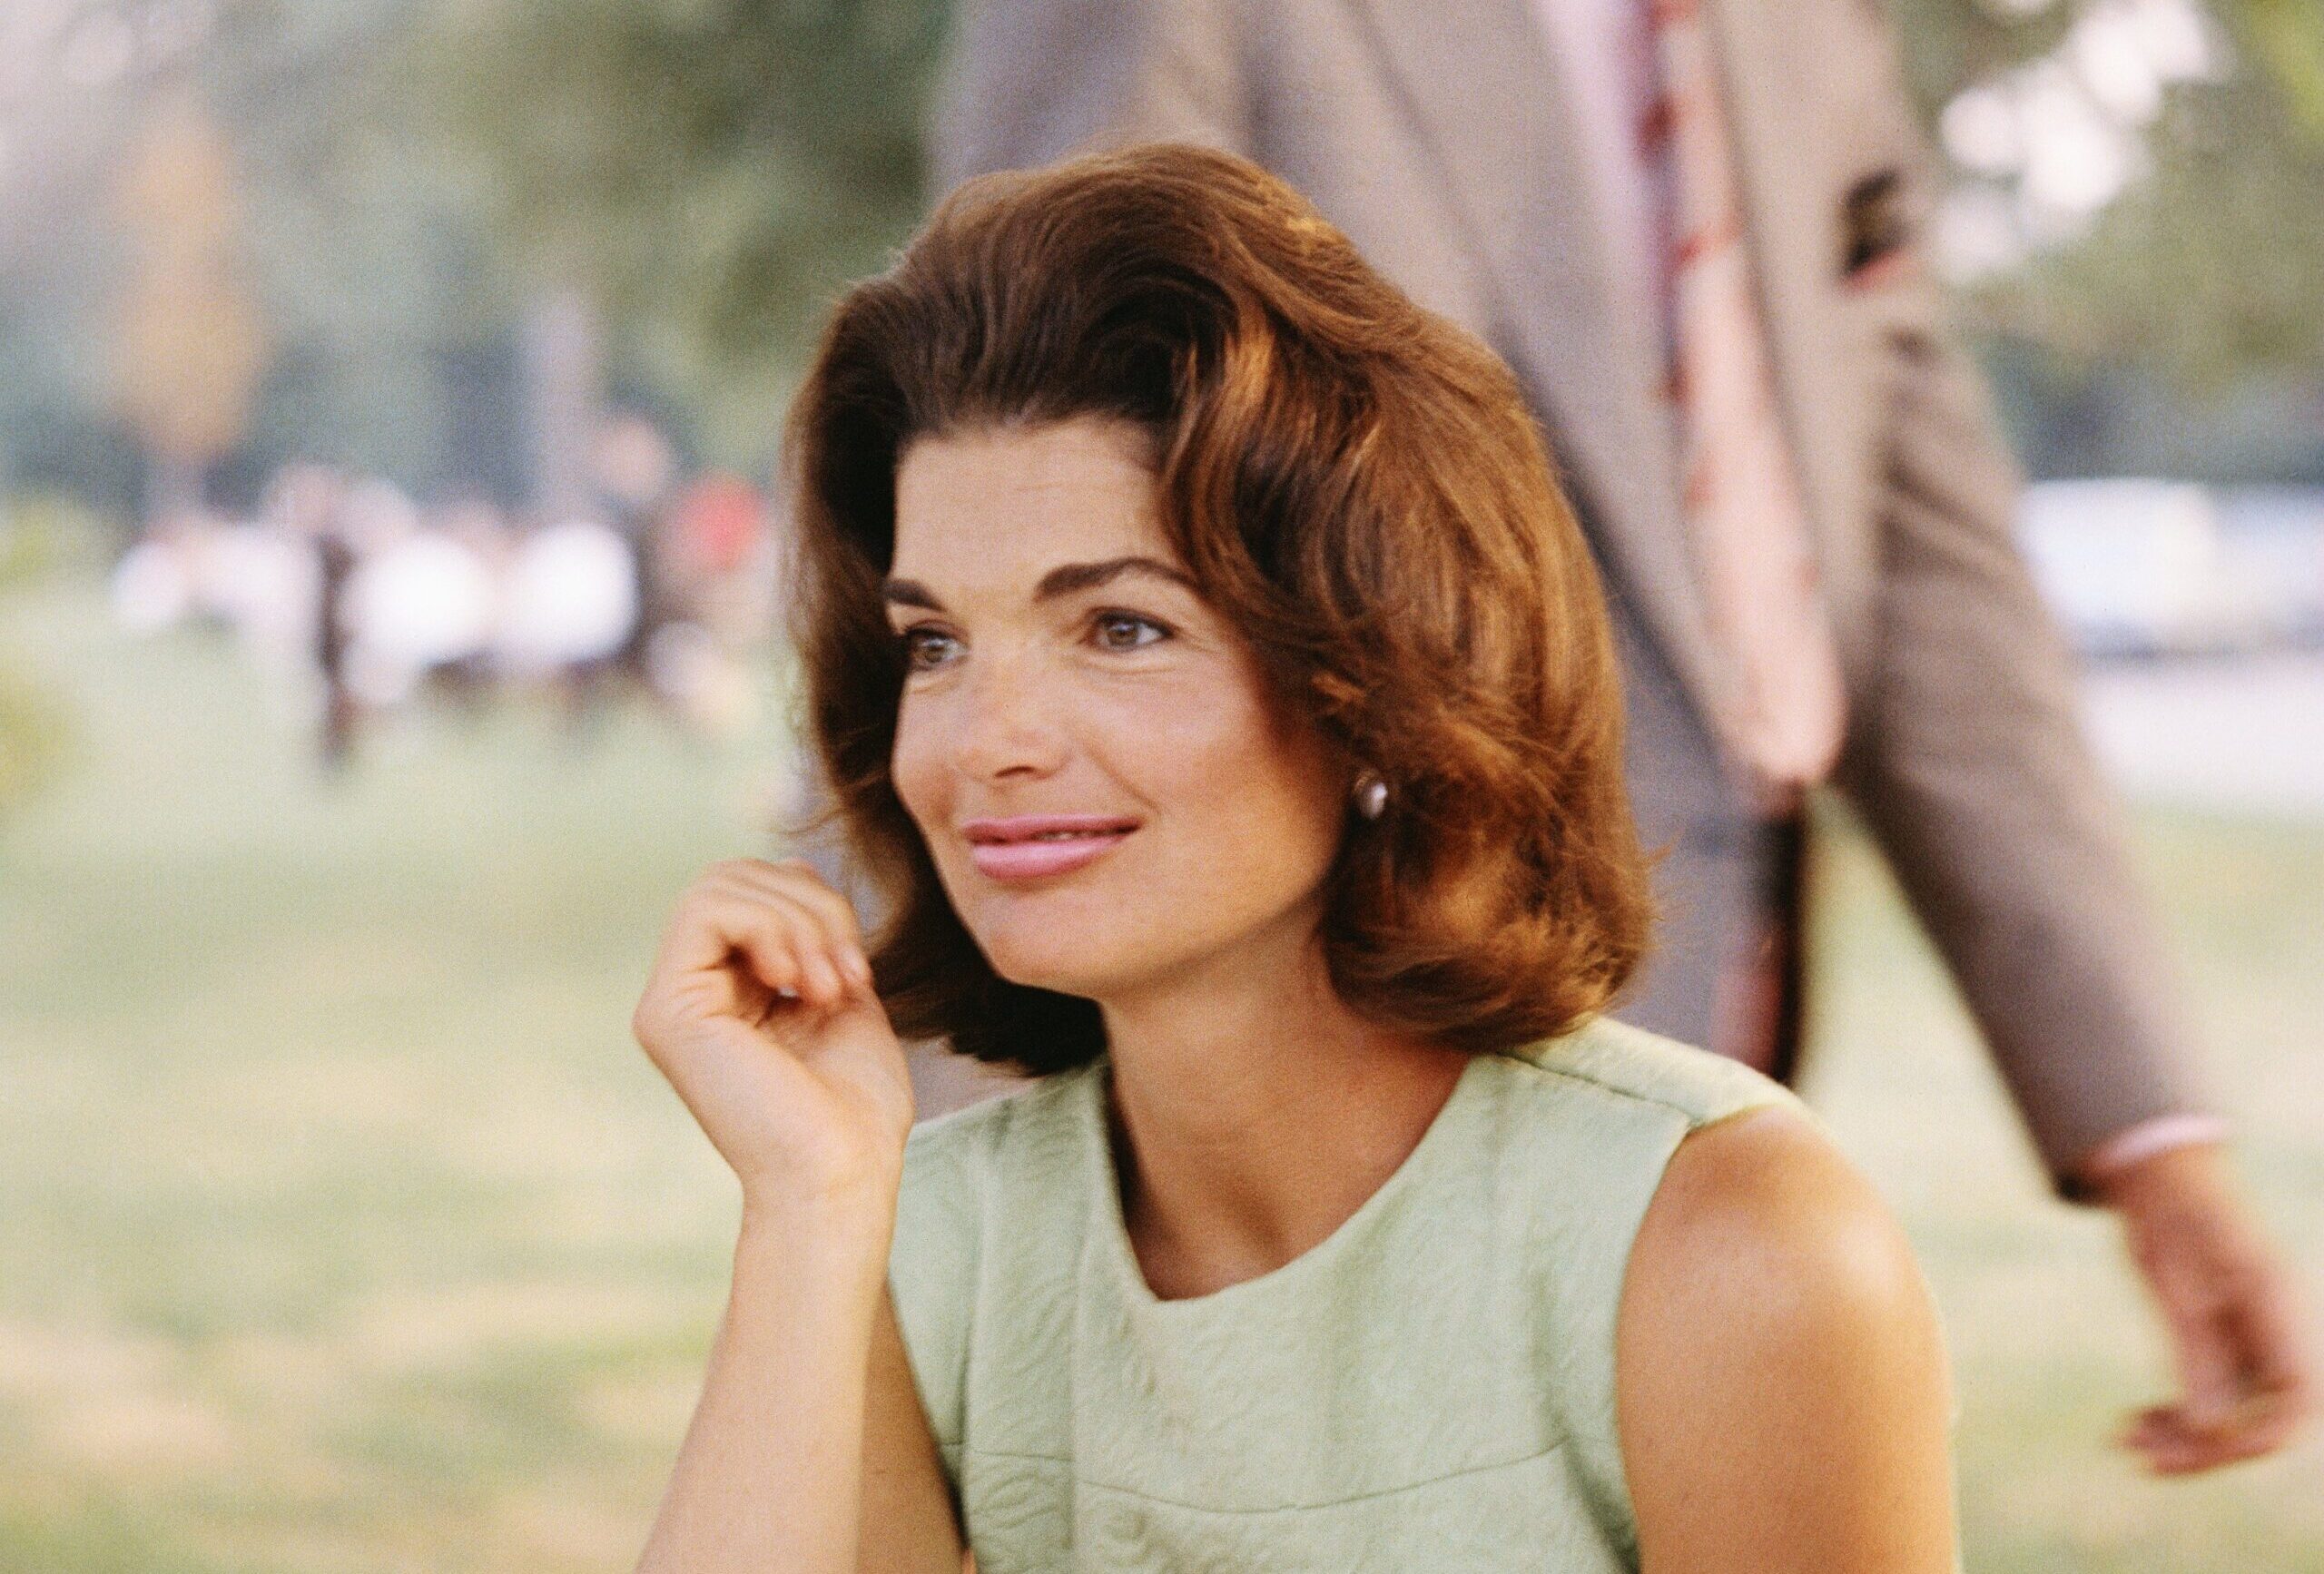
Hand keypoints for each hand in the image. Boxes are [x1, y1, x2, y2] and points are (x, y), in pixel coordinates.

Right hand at [633, 858, 913, 1211]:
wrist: (841, 1175)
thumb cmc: (854, 1110)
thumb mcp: (841, 995)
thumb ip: (813, 936)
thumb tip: (796, 865)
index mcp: (729, 992)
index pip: (754, 889)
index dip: (815, 901)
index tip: (856, 972)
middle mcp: (691, 993)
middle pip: (734, 875)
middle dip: (810, 903)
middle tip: (846, 975)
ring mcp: (672, 1002)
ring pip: (721, 883)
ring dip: (799, 918)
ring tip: (827, 986)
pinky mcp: (667, 1011)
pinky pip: (708, 908)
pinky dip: (771, 926)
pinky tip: (795, 983)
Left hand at [2094, 1141, 2313, 1473]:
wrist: (2159, 1174)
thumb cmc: (2172, 1210)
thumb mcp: (2177, 1278)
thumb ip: (2197, 1350)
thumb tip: (2209, 1429)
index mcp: (2279, 1313)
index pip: (2294, 1404)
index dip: (2253, 1438)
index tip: (2194, 1447)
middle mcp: (2274, 1334)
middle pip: (2260, 1420)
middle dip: (2205, 1447)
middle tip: (2141, 1456)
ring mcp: (2250, 1341)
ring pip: (2231, 1415)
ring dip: (2184, 1437)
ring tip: (2125, 1440)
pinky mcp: (2221, 1343)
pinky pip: (2209, 1397)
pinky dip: (2175, 1416)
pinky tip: (2133, 1424)